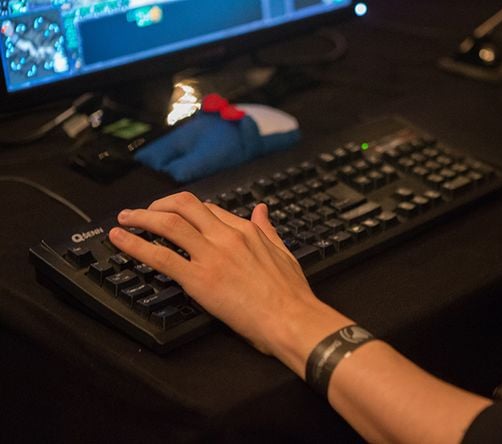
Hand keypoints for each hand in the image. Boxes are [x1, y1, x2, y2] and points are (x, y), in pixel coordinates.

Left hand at [109, 192, 350, 373]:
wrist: (292, 319)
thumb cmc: (290, 294)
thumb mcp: (283, 253)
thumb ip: (268, 230)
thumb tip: (262, 210)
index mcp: (246, 231)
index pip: (209, 209)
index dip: (186, 210)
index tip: (174, 215)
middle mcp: (226, 237)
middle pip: (185, 206)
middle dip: (159, 204)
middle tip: (144, 212)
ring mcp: (211, 256)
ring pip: (168, 223)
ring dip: (141, 217)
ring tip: (125, 219)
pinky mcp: (199, 279)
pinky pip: (160, 255)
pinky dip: (135, 244)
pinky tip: (119, 239)